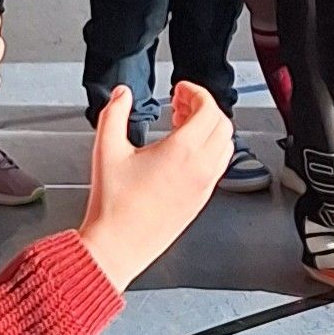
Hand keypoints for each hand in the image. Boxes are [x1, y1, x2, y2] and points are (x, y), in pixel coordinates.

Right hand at [77, 85, 234, 289]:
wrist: (118, 245)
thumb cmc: (114, 205)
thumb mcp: (107, 149)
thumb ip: (114, 113)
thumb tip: (122, 95)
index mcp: (182, 151)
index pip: (208, 109)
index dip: (196, 92)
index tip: (181, 89)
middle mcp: (201, 168)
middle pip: (222, 124)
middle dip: (204, 108)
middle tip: (181, 104)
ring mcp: (205, 186)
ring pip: (226, 146)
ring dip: (210, 129)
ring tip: (183, 125)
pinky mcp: (202, 200)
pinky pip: (219, 166)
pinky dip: (210, 150)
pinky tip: (184, 152)